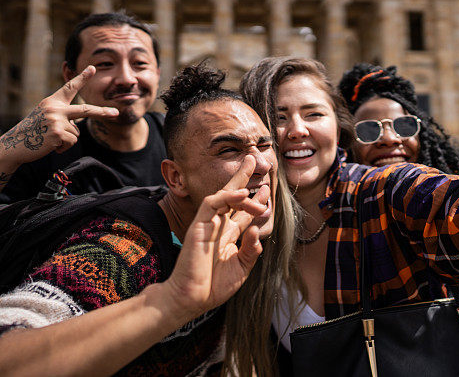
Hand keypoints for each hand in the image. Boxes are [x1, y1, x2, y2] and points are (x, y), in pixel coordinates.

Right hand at [0, 66, 119, 167]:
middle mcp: (55, 108)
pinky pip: (71, 142)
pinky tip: (50, 146)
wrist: (14, 145)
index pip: (69, 88)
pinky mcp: (58, 133)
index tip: (92, 68)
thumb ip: (62, 115)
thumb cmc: (32, 132)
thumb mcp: (46, 117)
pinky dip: (63, 148)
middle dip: (102, 112)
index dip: (82, 78)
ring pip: (76, 133)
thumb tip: (79, 124)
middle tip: (116, 113)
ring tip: (50, 139)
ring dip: (66, 140)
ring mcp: (56, 120)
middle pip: (86, 110)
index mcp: (52, 102)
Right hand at [163, 155, 268, 320]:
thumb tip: (257, 230)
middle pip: (232, 195)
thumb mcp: (242, 268)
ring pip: (224, 196)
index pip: (242, 211)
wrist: (192, 298)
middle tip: (255, 159)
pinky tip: (241, 194)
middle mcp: (218, 225)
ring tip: (262, 192)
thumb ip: (251, 249)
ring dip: (243, 191)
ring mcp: (208, 224)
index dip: (256, 199)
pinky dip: (227, 196)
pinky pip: (211, 203)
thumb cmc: (214, 286)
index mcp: (228, 235)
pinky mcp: (199, 224)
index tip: (267, 189)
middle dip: (243, 177)